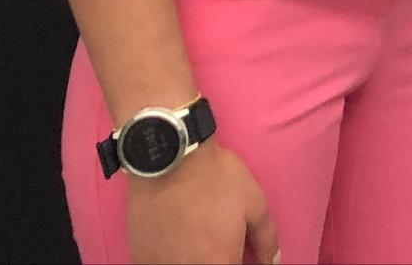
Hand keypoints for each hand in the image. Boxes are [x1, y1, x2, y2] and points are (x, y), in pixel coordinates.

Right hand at [126, 140, 279, 264]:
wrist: (168, 157)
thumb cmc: (214, 178)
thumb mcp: (254, 202)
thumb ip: (265, 237)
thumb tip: (272, 260)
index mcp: (219, 264)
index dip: (235, 260)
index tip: (234, 250)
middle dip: (216, 259)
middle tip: (214, 238)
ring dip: (192, 259)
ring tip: (195, 236)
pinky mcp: (139, 257)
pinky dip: (169, 258)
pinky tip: (175, 239)